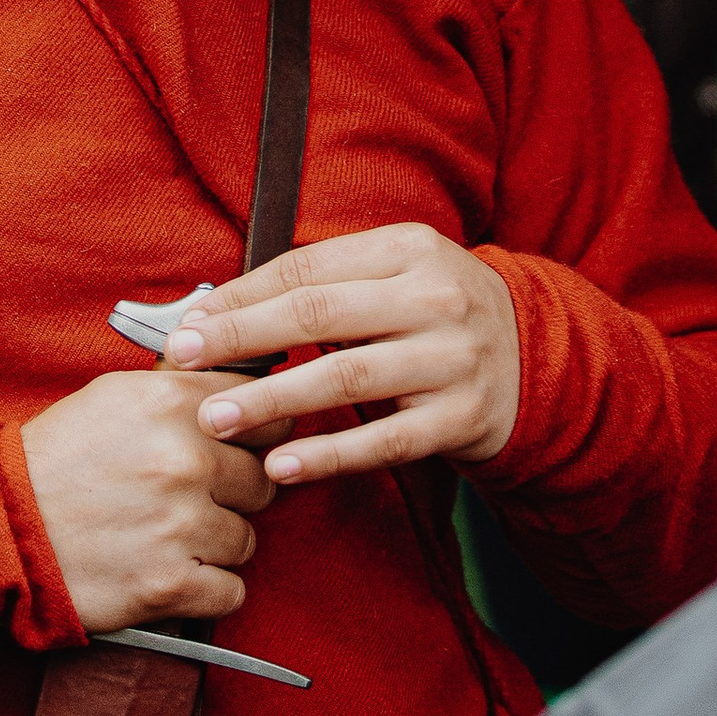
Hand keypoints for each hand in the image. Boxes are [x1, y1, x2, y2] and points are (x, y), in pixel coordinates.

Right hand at [21, 368, 274, 632]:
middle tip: (193, 500)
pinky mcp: (170, 585)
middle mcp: (184, 460)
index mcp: (172, 404)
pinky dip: (206, 590)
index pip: (265, 416)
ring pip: (246, 540)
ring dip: (215, 545)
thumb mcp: (115, 396)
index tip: (238, 450)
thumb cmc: (56, 459)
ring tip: (168, 537)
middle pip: (262, 480)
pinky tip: (172, 573)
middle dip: (234, 494)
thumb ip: (181, 389)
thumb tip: (240, 388)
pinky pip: (230, 592)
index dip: (255, 437)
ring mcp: (180, 525)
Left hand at [162, 226, 521, 484]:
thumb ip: (323, 285)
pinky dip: (329, 455)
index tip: (187, 322)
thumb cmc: (434, 315)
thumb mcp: (395, 274)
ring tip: (216, 418)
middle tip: (181, 361)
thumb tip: (218, 308)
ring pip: (347, 378)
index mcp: (407, 248)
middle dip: (241, 338)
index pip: (307, 269)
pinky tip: (281, 467)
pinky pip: (385, 441)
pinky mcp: (462, 418)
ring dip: (273, 400)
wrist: (535, 360)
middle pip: (319, 316)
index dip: (240, 296)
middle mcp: (434, 298)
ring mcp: (452, 359)